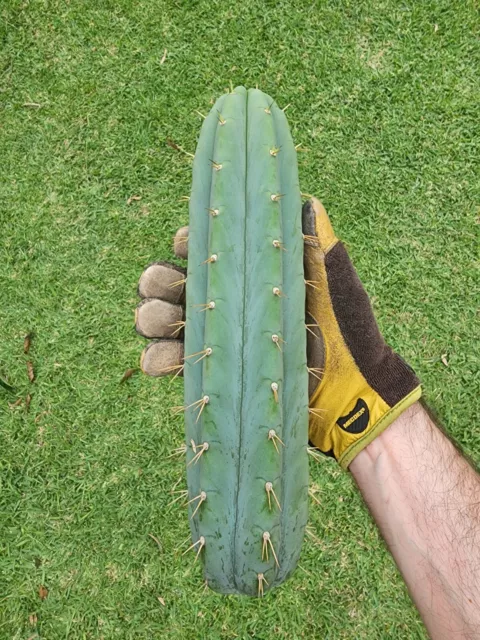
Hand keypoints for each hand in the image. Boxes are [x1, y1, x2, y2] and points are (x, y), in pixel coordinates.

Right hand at [136, 198, 420, 468]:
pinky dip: (157, 359)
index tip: (187, 244)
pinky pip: (172, 363)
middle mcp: (228, 302)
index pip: (208, 249)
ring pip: (163, 319)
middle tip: (165, 288)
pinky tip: (160, 360)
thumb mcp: (335, 283)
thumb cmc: (347, 333)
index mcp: (250, 274)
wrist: (351, 394)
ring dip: (151, 316)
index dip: (190, 242)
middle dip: (159, 281)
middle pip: (174, 283)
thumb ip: (319, 245)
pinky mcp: (213, 372)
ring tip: (158, 320)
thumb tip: (307, 202)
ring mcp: (218, 338)